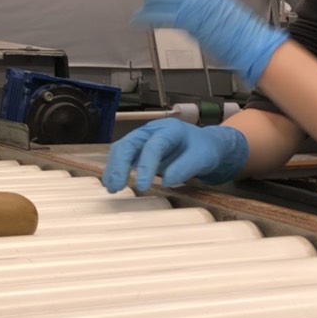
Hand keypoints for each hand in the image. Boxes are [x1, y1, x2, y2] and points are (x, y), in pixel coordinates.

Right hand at [102, 120, 248, 193]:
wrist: (204, 146)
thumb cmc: (203, 150)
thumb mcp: (202, 158)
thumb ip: (185, 167)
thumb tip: (166, 182)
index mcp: (170, 130)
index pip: (154, 146)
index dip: (146, 166)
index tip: (143, 186)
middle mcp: (152, 131)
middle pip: (129, 143)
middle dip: (120, 165)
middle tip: (117, 187)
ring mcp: (143, 139)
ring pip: (122, 149)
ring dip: (114, 168)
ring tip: (112, 187)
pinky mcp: (138, 150)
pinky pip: (122, 157)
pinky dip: (116, 170)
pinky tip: (113, 184)